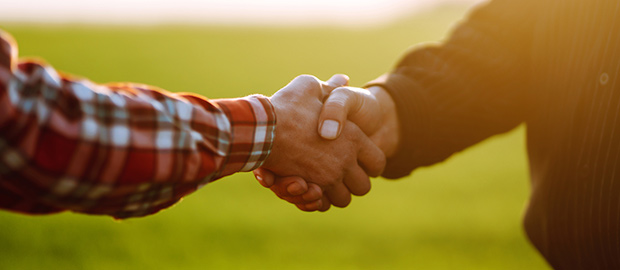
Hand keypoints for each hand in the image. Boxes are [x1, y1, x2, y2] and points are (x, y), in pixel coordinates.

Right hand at [260, 75, 385, 208]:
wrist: (261, 129)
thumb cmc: (286, 106)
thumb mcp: (309, 87)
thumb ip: (329, 88)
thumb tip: (342, 78)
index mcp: (353, 138)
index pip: (377, 162)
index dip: (371, 163)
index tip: (362, 162)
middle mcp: (345, 161)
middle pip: (363, 186)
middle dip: (354, 183)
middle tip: (343, 174)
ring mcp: (328, 178)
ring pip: (344, 199)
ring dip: (336, 193)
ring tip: (326, 183)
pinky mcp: (309, 189)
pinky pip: (322, 205)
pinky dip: (318, 201)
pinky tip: (311, 189)